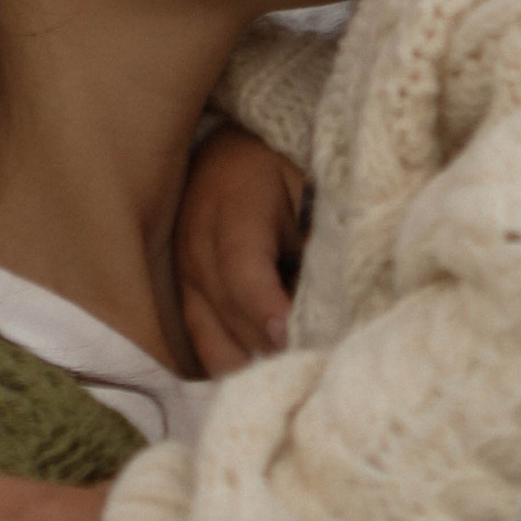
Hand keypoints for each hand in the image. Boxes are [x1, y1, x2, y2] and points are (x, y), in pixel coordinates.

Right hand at [175, 125, 306, 373]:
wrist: (227, 155)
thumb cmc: (279, 171)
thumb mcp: (306, 187)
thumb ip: (317, 240)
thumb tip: (338, 301)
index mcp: (231, 215)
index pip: (244, 275)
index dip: (269, 311)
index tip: (297, 336)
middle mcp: (196, 254)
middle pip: (232, 323)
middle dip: (277, 349)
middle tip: (321, 359)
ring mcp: (183, 284)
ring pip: (215, 351)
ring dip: (257, 365)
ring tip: (300, 363)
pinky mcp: (182, 305)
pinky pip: (206, 354)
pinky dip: (240, 364)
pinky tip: (273, 362)